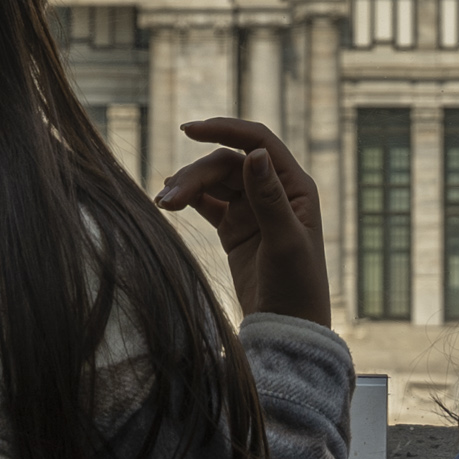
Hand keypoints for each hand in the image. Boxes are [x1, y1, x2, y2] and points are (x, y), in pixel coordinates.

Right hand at [158, 117, 331, 327]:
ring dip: (187, 187)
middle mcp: (274, 191)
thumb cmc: (297, 287)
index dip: (225, 129)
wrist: (288, 330)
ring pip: (214, 182)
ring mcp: (253, 209)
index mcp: (295, 186)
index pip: (257, 142)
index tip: (189, 130)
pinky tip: (169, 201)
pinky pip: (208, 202)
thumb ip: (269, 199)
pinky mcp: (235, 227)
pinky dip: (189, 198)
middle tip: (166, 200)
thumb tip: (254, 154)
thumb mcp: (285, 243)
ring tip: (162, 204)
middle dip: (195, 175)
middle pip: (227, 164)